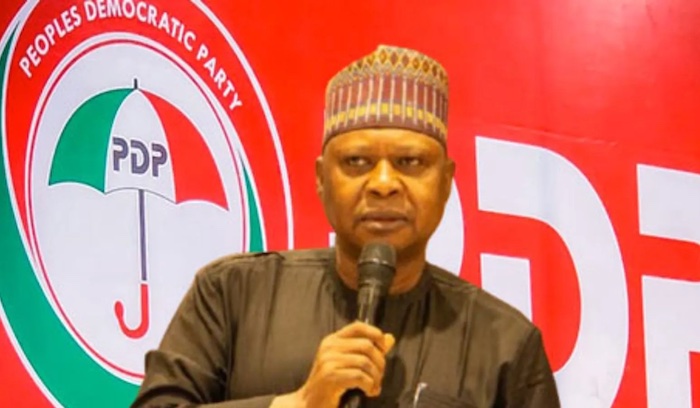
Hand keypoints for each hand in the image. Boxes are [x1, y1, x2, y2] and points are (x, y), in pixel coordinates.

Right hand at [271, 321, 394, 407]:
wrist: (309, 402)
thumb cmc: (331, 383)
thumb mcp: (348, 362)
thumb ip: (368, 350)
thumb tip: (390, 338)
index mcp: (333, 340)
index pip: (358, 326)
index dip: (375, 334)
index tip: (383, 349)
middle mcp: (329, 347)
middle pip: (366, 346)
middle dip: (380, 363)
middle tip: (379, 377)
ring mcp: (328, 361)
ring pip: (365, 362)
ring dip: (375, 377)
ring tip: (374, 387)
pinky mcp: (330, 376)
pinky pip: (359, 376)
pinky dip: (369, 385)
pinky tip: (369, 392)